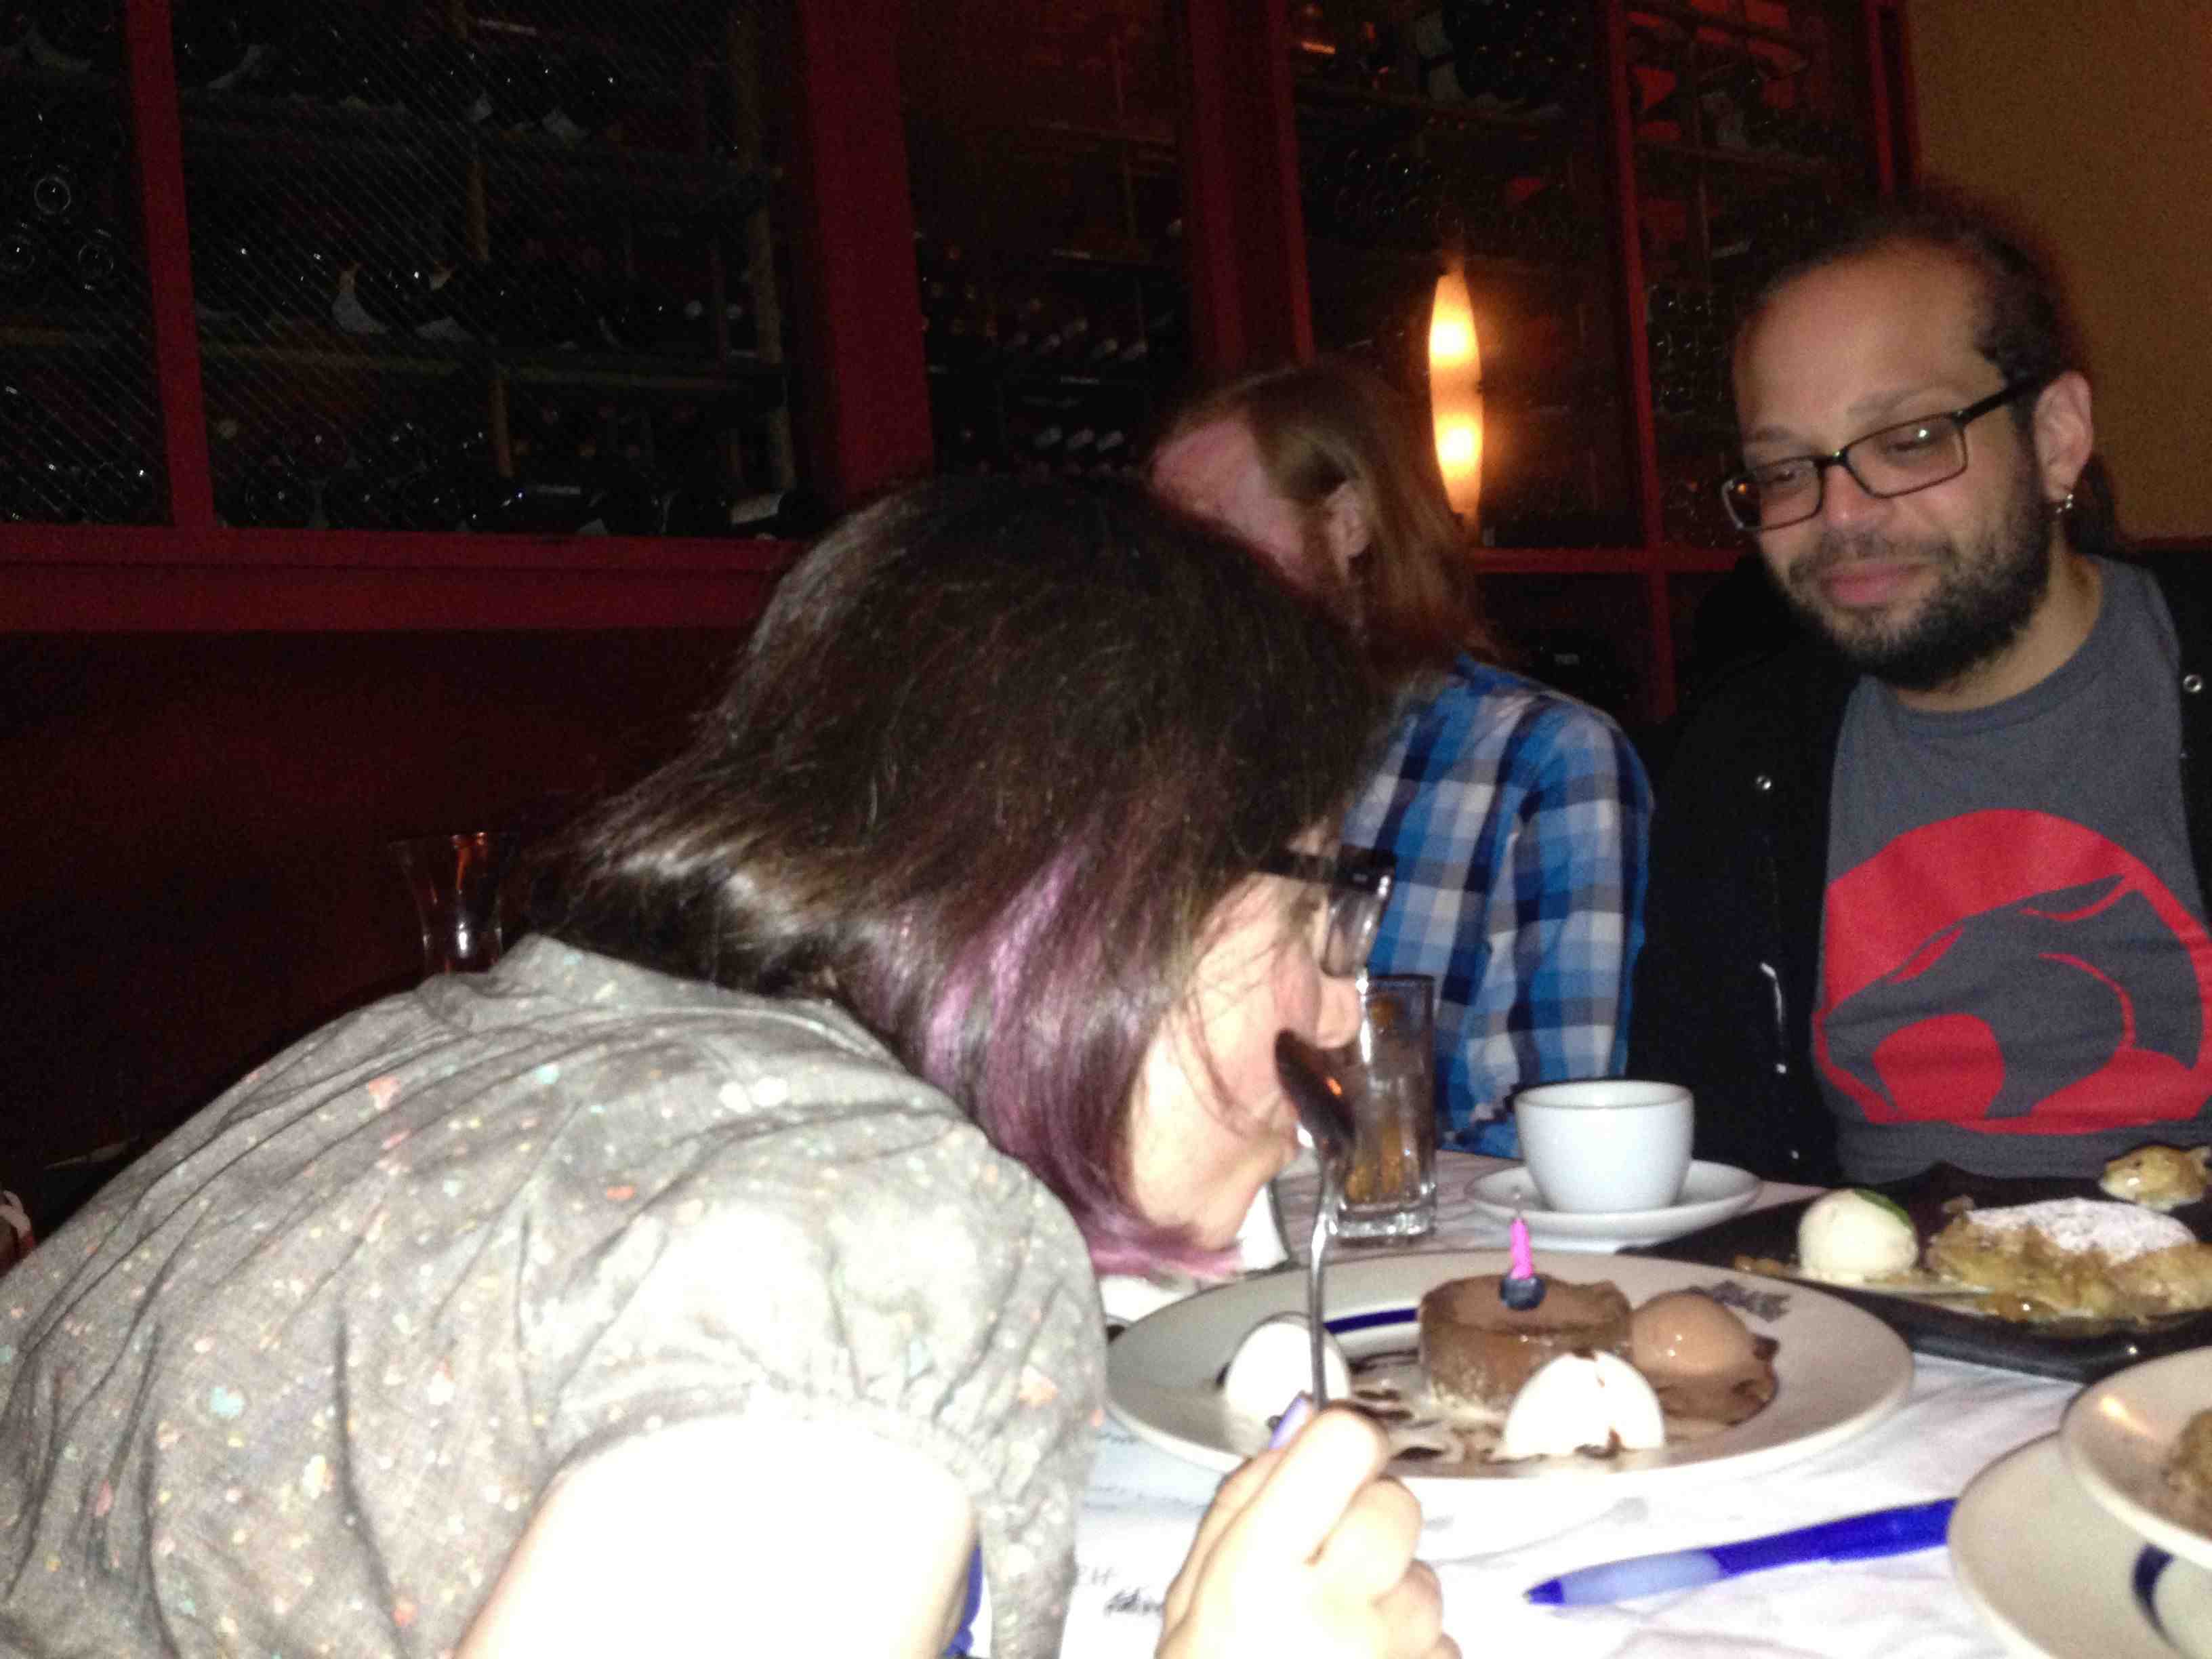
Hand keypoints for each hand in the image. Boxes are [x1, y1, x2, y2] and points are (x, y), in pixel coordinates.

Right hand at [1158, 1406, 1455, 1658]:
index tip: (1334, 1460)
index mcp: (1259, 1571)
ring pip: (1425, 1579)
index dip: (1344, 1444)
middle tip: (1322, 1569)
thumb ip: (1240, 1504)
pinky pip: (1443, 1645)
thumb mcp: (1190, 1599)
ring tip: (1335, 1642)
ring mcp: (1392, 1656)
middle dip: (1366, 1524)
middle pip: (1396, 1504)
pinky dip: (1411, 1655)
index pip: (1343, 1444)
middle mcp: (1335, 1610)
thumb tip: (1303, 1426)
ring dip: (1391, 1598)